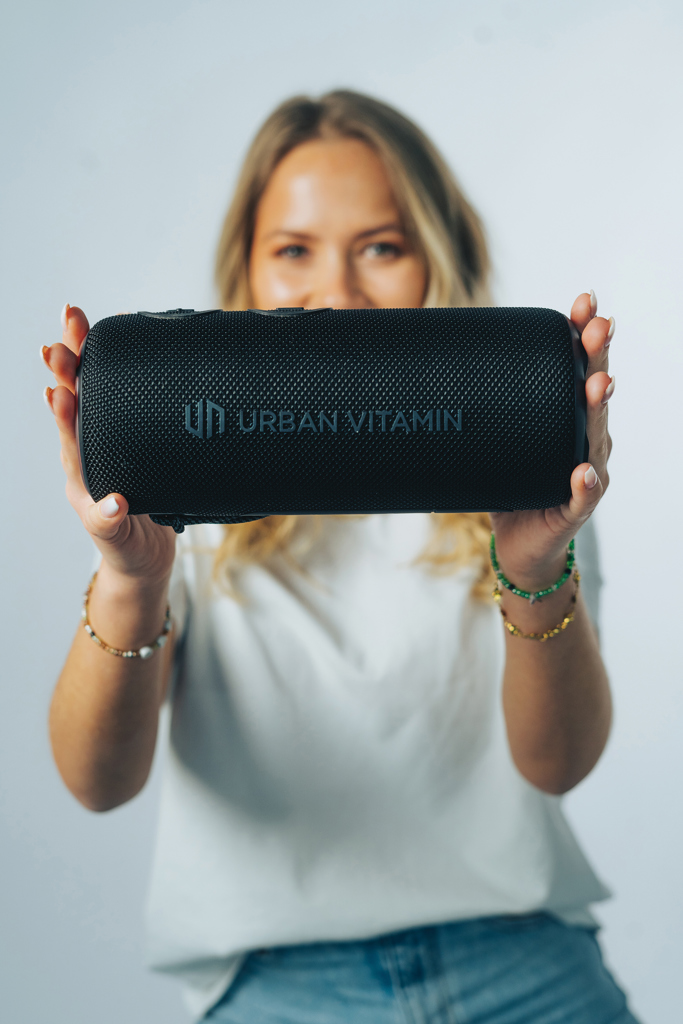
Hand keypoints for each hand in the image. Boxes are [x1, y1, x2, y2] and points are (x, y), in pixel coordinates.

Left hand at [42, 304, 176, 584]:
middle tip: (70, 321)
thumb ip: (111, 524)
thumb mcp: (118, 542)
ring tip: (82, 320)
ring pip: (92, 394)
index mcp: (82, 474)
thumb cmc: (126, 551)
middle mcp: (89, 453)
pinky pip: (117, 403)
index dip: (64, 406)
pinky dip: (116, 373)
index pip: (69, 433)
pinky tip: (120, 350)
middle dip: (70, 359)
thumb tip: (113, 504)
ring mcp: (107, 446)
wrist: (142, 561)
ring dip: (86, 356)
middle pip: (75, 398)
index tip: (59, 380)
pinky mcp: (130, 443)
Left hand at [489, 291, 613, 589]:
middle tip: (598, 326)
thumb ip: (479, 411)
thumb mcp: (493, 443)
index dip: (581, 336)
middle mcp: (583, 438)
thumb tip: (432, 366)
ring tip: (598, 383)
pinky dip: (585, 482)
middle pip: (595, 391)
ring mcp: (585, 471)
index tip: (582, 302)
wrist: (519, 545)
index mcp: (565, 417)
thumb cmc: (509, 488)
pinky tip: (584, 470)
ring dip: (598, 408)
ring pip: (596, 436)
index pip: (577, 369)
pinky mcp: (575, 508)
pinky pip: (583, 494)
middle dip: (597, 358)